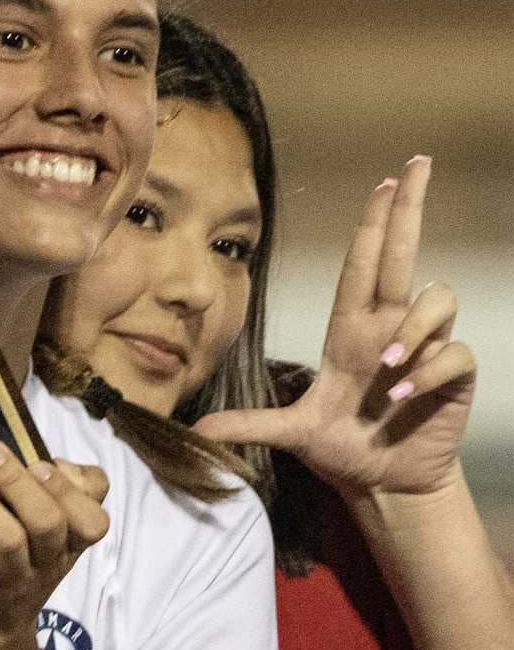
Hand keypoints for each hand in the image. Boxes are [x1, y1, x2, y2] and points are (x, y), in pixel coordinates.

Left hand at [0, 442, 109, 649]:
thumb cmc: (12, 571)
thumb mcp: (40, 539)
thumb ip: (48, 497)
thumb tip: (39, 456)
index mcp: (67, 546)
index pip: (95, 520)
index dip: (72, 490)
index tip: (41, 461)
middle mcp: (46, 564)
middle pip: (49, 522)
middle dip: (18, 482)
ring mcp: (12, 583)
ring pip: (8, 540)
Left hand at [196, 157, 473, 499]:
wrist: (385, 484)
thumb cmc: (344, 448)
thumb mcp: (292, 432)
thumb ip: (249, 425)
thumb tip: (196, 430)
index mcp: (351, 332)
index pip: (363, 265)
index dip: (373, 224)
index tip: (386, 183)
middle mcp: (389, 329)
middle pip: (404, 255)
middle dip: (410, 210)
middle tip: (419, 166)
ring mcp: (423, 349)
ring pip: (436, 300)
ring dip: (411, 331)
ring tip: (385, 372)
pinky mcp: (453, 376)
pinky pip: (452, 352)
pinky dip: (428, 371)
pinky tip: (404, 398)